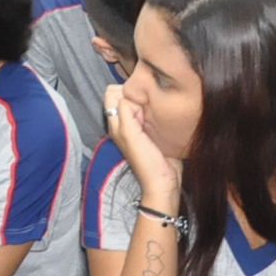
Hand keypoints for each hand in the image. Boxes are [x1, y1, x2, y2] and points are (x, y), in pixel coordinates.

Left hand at [103, 83, 178, 206]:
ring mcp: (139, 125)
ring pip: (140, 101)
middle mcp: (125, 121)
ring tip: (156, 116)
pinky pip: (152, 111)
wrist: (164, 181)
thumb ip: (125, 113)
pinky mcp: (153, 129)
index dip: (124, 93)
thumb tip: (130, 98)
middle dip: (137, 96)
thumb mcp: (130, 135)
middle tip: (147, 112)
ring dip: (148, 104)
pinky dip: (157, 110)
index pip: (111, 94)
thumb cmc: (145, 161)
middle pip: (126, 95)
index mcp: (115, 122)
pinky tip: (163, 119)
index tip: (137, 106)